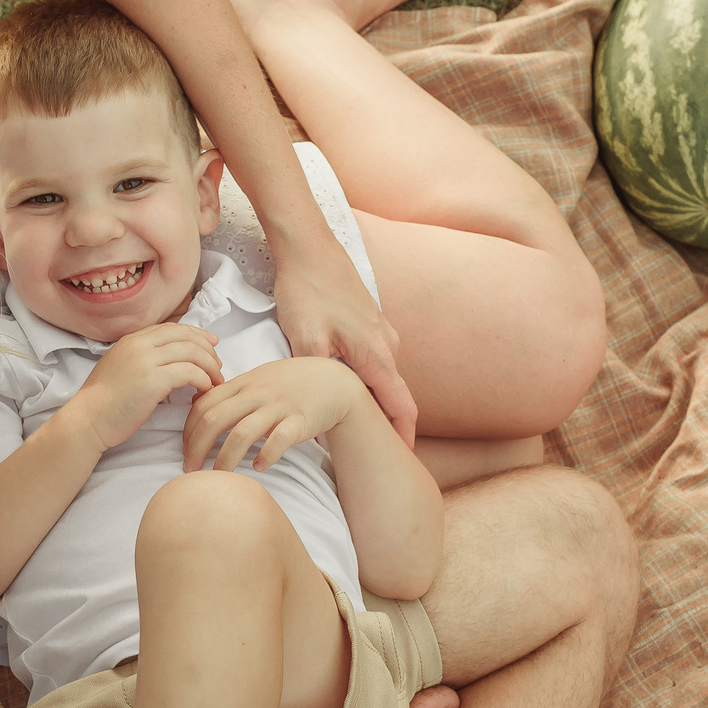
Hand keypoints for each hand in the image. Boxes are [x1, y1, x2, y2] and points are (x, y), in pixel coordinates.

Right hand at [63, 324, 224, 452]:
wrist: (87, 419)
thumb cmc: (104, 402)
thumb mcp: (121, 368)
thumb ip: (142, 358)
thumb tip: (168, 361)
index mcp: (131, 340)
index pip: (172, 328)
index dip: (196, 334)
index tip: (211, 345)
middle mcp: (139, 344)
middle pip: (186, 336)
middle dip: (207, 349)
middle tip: (218, 366)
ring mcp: (146, 360)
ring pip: (192, 352)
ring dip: (209, 366)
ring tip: (215, 381)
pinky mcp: (153, 380)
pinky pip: (189, 372)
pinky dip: (203, 380)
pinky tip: (204, 391)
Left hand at [184, 357, 364, 473]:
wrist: (333, 382)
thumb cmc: (291, 383)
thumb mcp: (257, 378)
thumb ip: (229, 392)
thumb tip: (196, 402)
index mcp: (243, 384)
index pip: (204, 404)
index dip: (188, 430)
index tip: (184, 450)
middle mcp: (257, 394)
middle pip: (215, 420)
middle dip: (197, 448)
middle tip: (190, 470)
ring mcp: (278, 407)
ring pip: (242, 434)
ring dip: (225, 460)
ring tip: (218, 478)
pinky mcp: (299, 421)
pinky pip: (278, 440)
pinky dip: (266, 456)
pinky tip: (258, 467)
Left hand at [271, 248, 416, 446]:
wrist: (309, 246)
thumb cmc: (306, 291)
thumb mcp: (305, 341)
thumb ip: (316, 385)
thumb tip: (319, 426)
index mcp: (376, 355)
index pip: (401, 407)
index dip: (403, 437)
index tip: (401, 461)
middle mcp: (387, 344)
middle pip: (396, 395)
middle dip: (389, 425)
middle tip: (375, 452)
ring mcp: (381, 331)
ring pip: (384, 376)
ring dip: (376, 401)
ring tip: (358, 426)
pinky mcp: (370, 321)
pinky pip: (376, 360)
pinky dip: (368, 380)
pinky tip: (346, 388)